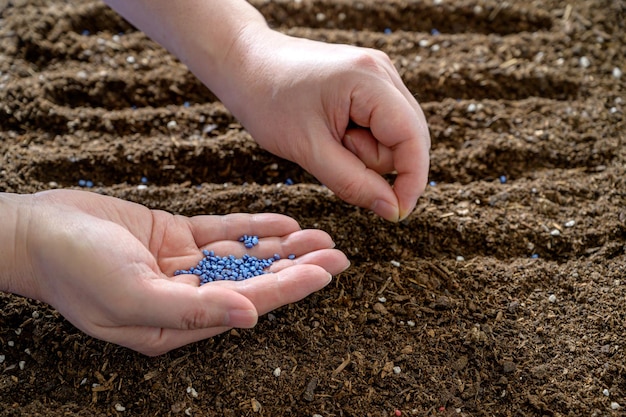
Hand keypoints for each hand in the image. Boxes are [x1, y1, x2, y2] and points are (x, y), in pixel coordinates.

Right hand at [21, 190, 348, 355]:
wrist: (36, 231)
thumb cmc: (74, 269)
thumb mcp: (130, 295)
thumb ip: (191, 310)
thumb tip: (250, 317)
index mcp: (176, 322)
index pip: (247, 302)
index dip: (289, 287)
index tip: (326, 272)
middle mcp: (184, 296)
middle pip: (253, 281)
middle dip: (296, 267)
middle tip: (338, 254)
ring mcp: (180, 266)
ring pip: (243, 256)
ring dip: (281, 246)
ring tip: (320, 236)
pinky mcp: (173, 237)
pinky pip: (221, 232)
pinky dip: (251, 226)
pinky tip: (281, 223)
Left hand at [218, 29, 430, 221]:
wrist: (244, 64)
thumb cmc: (268, 101)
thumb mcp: (308, 150)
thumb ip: (353, 183)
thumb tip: (393, 210)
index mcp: (369, 80)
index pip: (413, 138)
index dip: (412, 180)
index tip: (396, 213)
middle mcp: (382, 71)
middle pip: (406, 139)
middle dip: (374, 160)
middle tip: (332, 152)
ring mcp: (378, 74)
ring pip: (393, 137)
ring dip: (363, 150)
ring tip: (325, 137)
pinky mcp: (369, 82)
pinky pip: (380, 126)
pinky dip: (360, 139)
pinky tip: (333, 131)